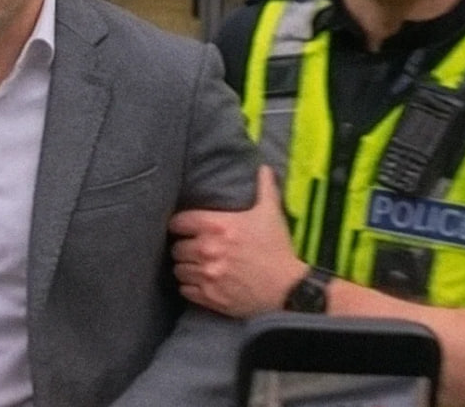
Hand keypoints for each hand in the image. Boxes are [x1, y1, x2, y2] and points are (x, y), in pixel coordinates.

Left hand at [169, 165, 305, 317]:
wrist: (288, 289)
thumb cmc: (277, 248)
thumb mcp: (270, 213)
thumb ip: (264, 188)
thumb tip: (263, 167)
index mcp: (217, 226)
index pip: (178, 222)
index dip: (181, 225)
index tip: (186, 228)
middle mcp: (207, 249)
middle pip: (176, 247)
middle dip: (184, 247)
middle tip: (194, 249)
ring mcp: (207, 274)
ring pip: (179, 269)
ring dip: (186, 267)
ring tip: (196, 266)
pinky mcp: (209, 297)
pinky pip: (185, 289)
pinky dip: (190, 286)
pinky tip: (201, 283)